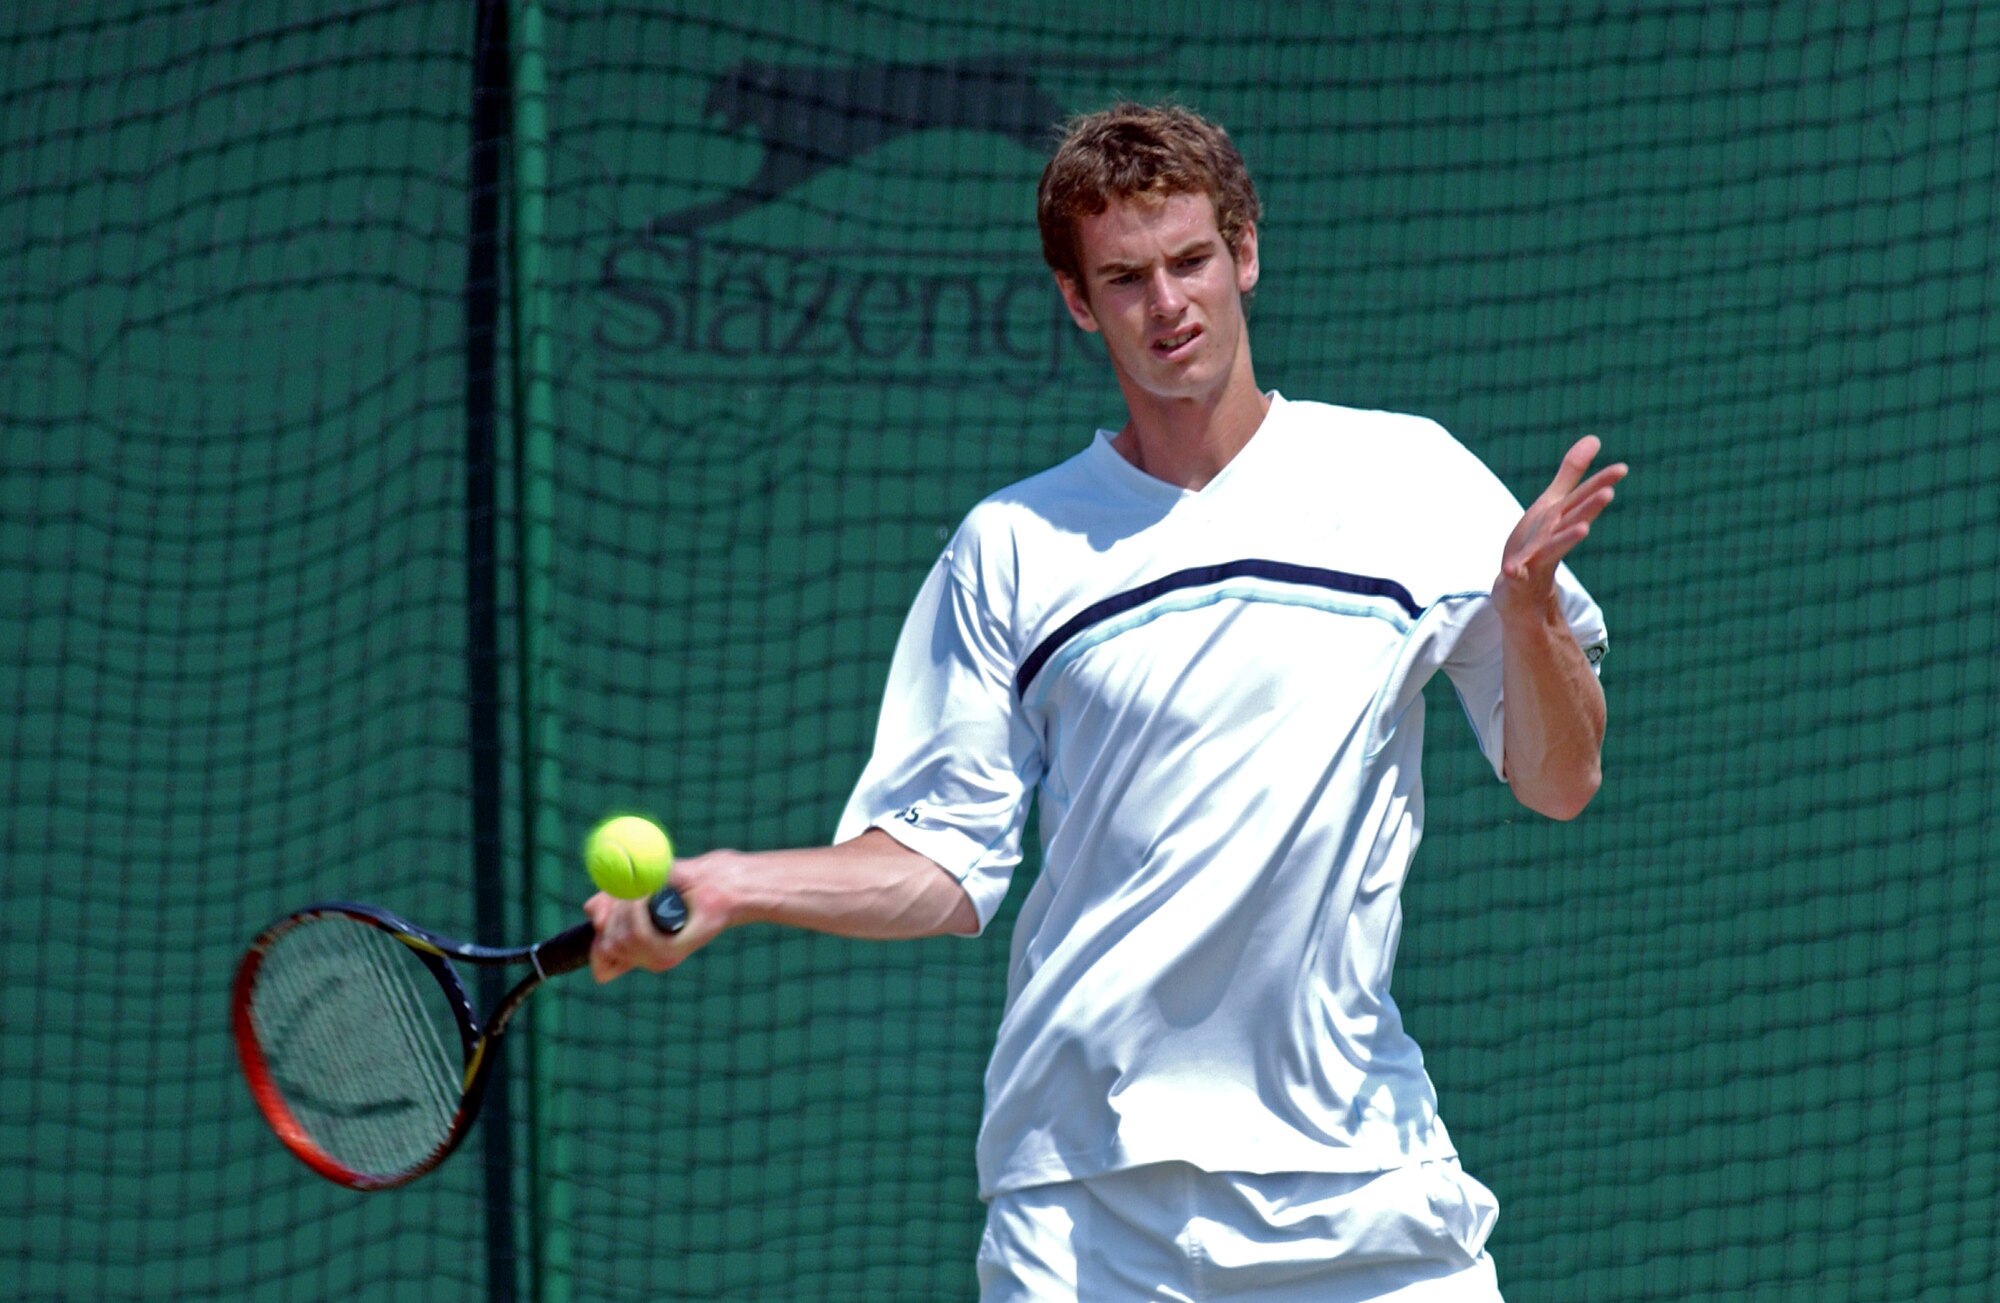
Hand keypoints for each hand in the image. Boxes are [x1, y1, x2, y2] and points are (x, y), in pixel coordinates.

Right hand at [584, 850, 732, 981]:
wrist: (712, 883)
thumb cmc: (676, 883)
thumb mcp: (633, 889)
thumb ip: (608, 902)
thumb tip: (590, 911)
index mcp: (635, 949)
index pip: (600, 964)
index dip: (596, 944)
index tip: (602, 916)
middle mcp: (645, 958)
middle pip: (606, 946)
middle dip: (613, 914)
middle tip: (632, 894)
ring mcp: (658, 958)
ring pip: (621, 940)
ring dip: (627, 908)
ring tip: (646, 893)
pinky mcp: (672, 953)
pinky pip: (639, 936)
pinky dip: (640, 910)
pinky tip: (651, 897)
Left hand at [1494, 435, 1626, 620]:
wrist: (1519, 591)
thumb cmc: (1537, 541)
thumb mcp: (1552, 503)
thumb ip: (1571, 473)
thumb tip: (1594, 438)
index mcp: (1561, 517)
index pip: (1583, 497)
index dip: (1601, 482)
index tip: (1622, 468)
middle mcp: (1554, 537)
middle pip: (1573, 519)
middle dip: (1589, 507)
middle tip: (1609, 493)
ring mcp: (1537, 558)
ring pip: (1553, 547)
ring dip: (1566, 538)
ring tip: (1583, 529)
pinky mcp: (1517, 577)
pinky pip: (1516, 575)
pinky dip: (1515, 572)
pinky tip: (1511, 570)